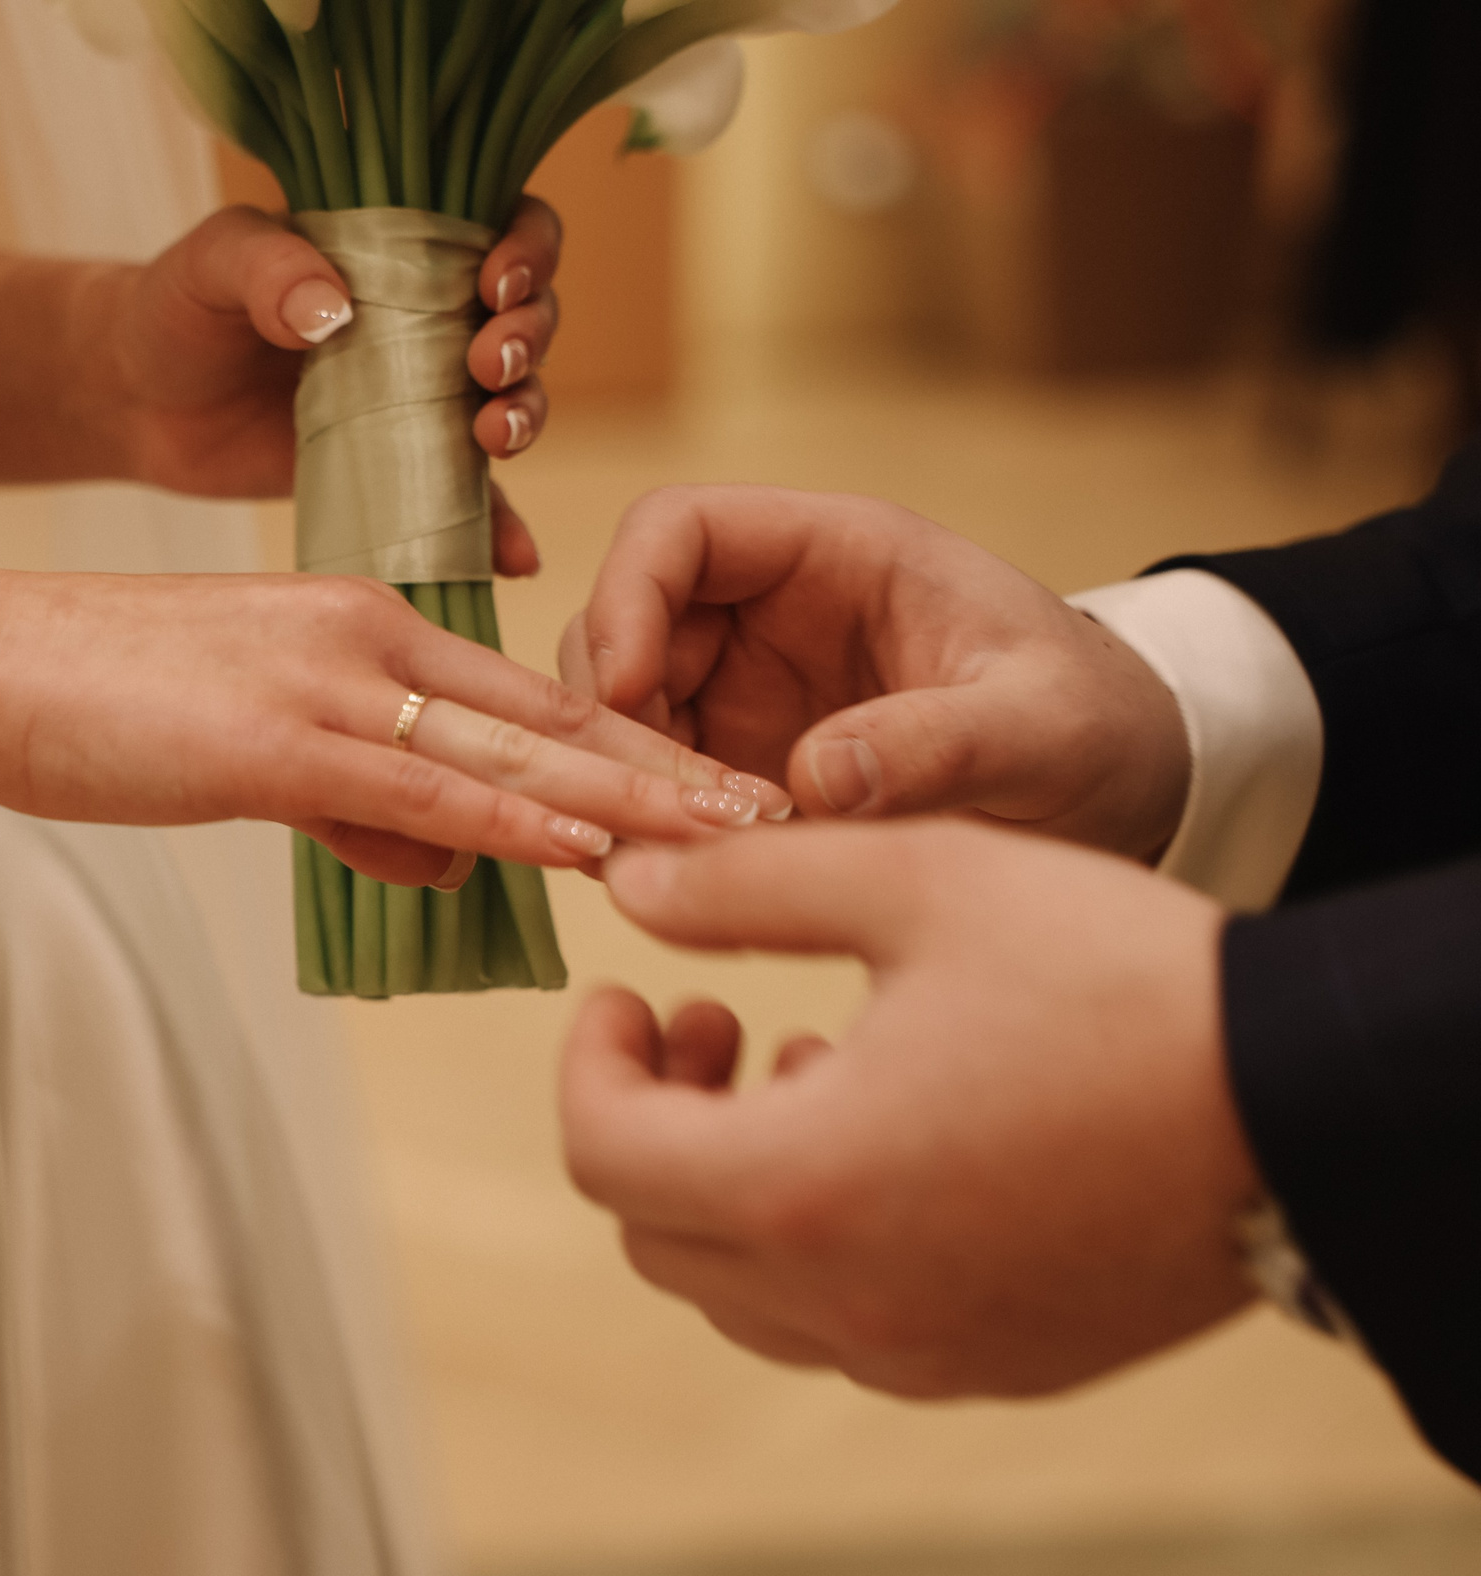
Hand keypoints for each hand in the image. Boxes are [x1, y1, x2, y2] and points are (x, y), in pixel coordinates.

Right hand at [0, 567, 788, 884]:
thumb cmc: (102, 705)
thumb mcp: (251, 753)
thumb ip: (355, 800)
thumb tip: (440, 859)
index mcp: (370, 627)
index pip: (532, 695)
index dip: (637, 744)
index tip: (722, 788)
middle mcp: (370, 637)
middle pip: (554, 714)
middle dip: (672, 771)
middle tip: (781, 813)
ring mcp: (327, 683)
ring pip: (509, 750)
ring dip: (629, 800)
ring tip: (733, 839)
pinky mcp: (275, 739)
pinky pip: (420, 783)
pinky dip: (516, 820)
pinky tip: (589, 849)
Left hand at [107, 199, 565, 575]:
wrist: (139, 404)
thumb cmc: (178, 308)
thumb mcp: (213, 263)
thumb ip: (268, 268)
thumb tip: (333, 311)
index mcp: (404, 243)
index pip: (505, 224)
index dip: (527, 248)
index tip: (493, 284)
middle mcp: (432, 316)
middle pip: (525, 317)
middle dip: (526, 339)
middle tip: (484, 365)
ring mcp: (424, 397)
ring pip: (513, 401)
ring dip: (524, 417)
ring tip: (492, 438)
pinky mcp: (404, 470)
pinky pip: (469, 501)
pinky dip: (499, 529)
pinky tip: (515, 558)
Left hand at [559, 819, 1259, 1398]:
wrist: (1310, 1102)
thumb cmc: (1114, 977)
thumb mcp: (920, 882)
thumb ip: (747, 887)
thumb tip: (625, 889)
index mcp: (798, 1186)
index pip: (602, 1152)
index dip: (589, 1063)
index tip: (630, 996)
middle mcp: (841, 1302)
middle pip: (654, 1234)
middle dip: (654, 1119)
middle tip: (713, 1021)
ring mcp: (917, 1353)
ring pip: (739, 1292)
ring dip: (732, 1181)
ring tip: (810, 1064)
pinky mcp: (991, 1368)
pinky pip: (843, 1324)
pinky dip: (818, 1238)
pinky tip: (896, 1135)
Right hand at [562, 486, 1192, 858]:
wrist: (1127, 793)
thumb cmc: (1097, 727)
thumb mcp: (1044, 732)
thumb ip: (943, 744)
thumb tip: (817, 777)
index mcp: (835, 554)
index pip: (675, 529)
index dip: (627, 596)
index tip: (631, 690)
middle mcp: (767, 616)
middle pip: (619, 630)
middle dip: (611, 716)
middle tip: (648, 811)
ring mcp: (743, 696)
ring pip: (619, 718)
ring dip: (623, 783)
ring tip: (683, 858)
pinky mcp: (738, 773)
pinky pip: (651, 789)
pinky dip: (650, 832)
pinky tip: (695, 882)